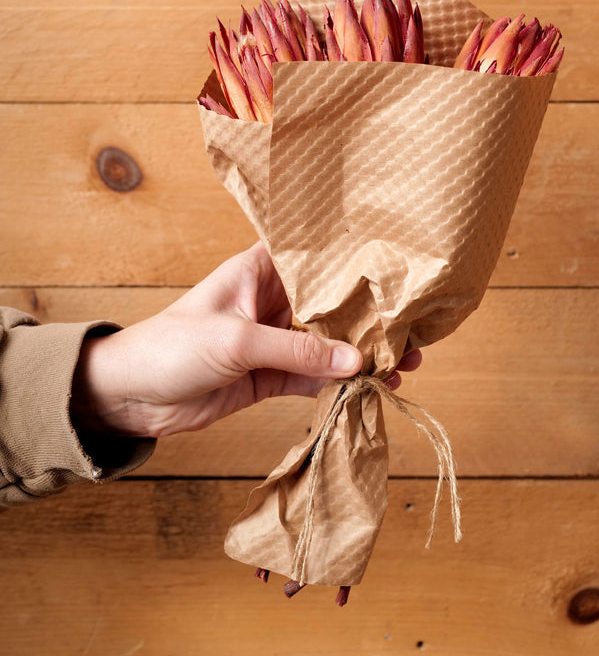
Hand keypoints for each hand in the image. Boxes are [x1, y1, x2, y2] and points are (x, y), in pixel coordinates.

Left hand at [71, 242, 420, 438]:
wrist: (129, 396)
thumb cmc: (171, 347)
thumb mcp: (237, 341)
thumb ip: (298, 353)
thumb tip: (357, 362)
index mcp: (259, 270)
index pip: (315, 258)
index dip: (354, 262)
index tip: (397, 269)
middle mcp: (271, 300)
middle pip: (331, 304)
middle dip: (370, 317)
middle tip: (411, 329)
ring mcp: (273, 340)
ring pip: (328, 344)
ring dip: (362, 354)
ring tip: (404, 362)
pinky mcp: (270, 376)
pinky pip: (314, 376)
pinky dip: (341, 382)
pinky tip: (372, 385)